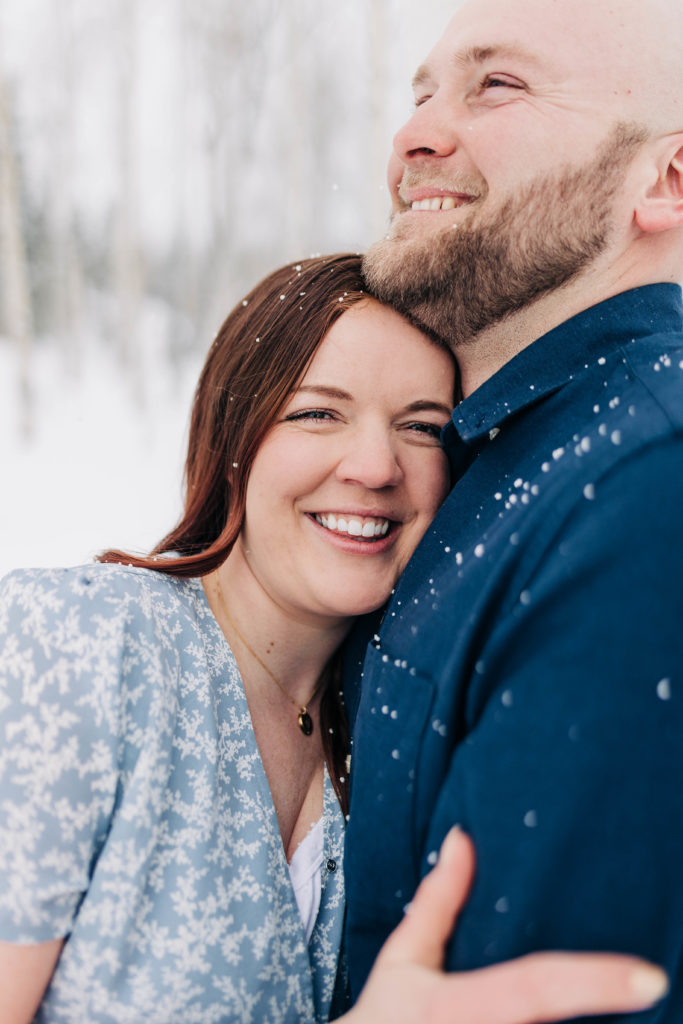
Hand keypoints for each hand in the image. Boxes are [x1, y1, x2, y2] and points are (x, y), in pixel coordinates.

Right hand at [342, 828, 667, 1023]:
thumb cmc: (382, 1019)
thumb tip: (463, 839)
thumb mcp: (404, 959)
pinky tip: (580, 1022)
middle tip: (638, 990)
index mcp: (458, 1006)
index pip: (534, 986)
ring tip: (609, 1000)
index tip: (649, 977)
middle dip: (601, 1004)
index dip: (593, 980)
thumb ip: (439, 902)